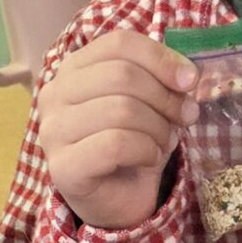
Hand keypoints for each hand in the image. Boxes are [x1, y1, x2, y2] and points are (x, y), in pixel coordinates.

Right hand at [38, 29, 198, 230]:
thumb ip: (162, 79)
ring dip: (158, 128)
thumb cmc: (133, 145)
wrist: (118, 199)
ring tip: (163, 142)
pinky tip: (149, 158)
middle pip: (122, 74)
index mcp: (74, 68)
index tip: (189, 81)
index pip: (119, 43)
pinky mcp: (63, 167)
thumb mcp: (151, 102)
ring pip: (121, 109)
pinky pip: (116, 144)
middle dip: (165, 97)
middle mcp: (55, 94)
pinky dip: (146, 150)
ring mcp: (53, 131)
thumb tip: (187, 75)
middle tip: (184, 118)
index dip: (161, 58)